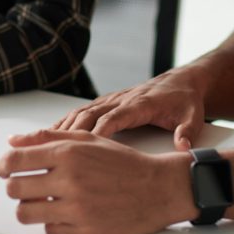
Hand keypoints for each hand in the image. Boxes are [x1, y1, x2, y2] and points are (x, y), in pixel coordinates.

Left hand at [0, 129, 194, 233]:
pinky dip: (52, 222)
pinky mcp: (83, 232)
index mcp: (69, 152)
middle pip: (15, 189)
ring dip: (29, 207)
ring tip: (42, 200)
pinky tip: (64, 212)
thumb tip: (14, 141)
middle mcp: (70, 179)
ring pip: (26, 213)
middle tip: (25, 185)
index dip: (3, 165)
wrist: (156, 188)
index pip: (16, 160)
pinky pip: (49, 231)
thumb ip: (48, 138)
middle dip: (15, 186)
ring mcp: (76, 208)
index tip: (4, 168)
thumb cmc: (122, 162)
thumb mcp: (87, 138)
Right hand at [49, 68, 206, 149]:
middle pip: (91, 114)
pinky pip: (82, 112)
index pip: (115, 117)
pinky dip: (64, 123)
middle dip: (71, 132)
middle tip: (50, 151)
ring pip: (82, 112)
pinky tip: (48, 136)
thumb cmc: (185, 100)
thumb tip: (183, 146)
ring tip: (40, 145)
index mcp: (140, 103)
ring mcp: (113, 99)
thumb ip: (188, 131)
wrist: (182, 82)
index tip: (84, 149)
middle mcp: (122, 99)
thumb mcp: (193, 115)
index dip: (99, 131)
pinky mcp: (108, 103)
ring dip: (62, 128)